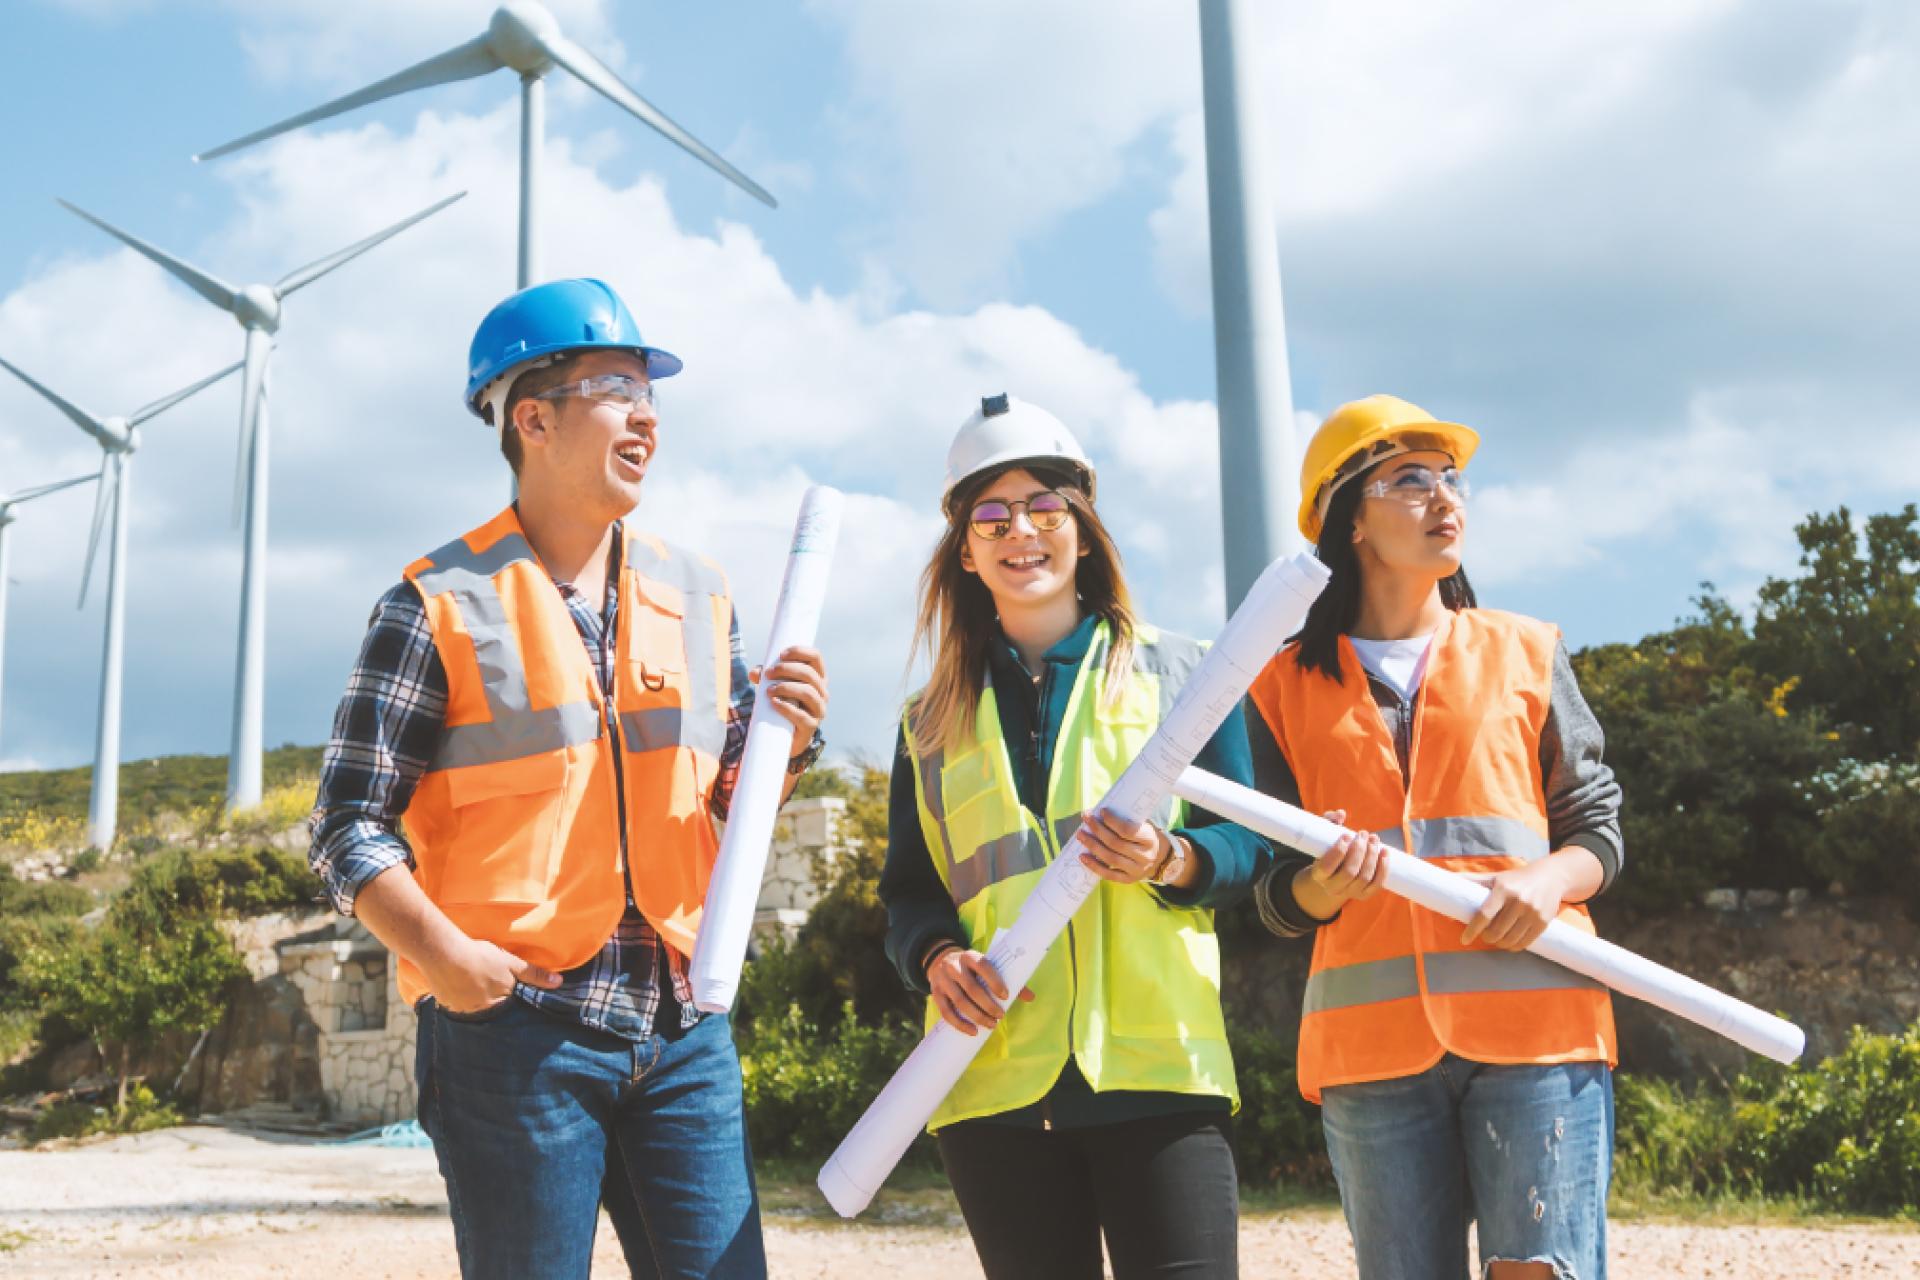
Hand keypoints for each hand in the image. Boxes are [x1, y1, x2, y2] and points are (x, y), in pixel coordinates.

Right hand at [425, 937, 561, 1013]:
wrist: (444, 954)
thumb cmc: (481, 958)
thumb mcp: (512, 963)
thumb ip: (534, 975)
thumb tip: (558, 983)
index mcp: (498, 1005)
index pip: (508, 1007)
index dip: (508, 997)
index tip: (504, 988)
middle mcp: (479, 1012)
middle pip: (489, 1008)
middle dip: (490, 999)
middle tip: (485, 982)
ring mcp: (460, 1010)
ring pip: (471, 1007)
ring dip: (472, 997)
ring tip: (470, 981)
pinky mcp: (445, 1004)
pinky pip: (454, 1004)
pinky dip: (457, 995)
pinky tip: (456, 983)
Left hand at [751, 645, 826, 747]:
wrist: (786, 737)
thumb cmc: (784, 704)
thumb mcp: (776, 687)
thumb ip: (766, 677)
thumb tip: (754, 673)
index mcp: (817, 678)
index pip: (815, 657)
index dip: (799, 652)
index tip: (781, 654)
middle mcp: (822, 692)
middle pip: (809, 674)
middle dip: (787, 670)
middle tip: (768, 673)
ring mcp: (819, 710)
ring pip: (808, 692)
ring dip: (786, 687)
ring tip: (768, 690)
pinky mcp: (811, 726)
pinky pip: (801, 715)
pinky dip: (786, 707)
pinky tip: (774, 703)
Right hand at [926, 946, 1033, 1035]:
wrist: (941, 961)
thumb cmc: (971, 969)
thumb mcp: (985, 967)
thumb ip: (1007, 979)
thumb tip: (1031, 997)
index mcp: (970, 956)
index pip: (983, 966)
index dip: (995, 981)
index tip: (1006, 996)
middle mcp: (954, 966)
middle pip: (971, 988)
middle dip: (988, 1005)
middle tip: (1000, 1016)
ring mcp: (942, 980)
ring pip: (959, 1001)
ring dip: (977, 1016)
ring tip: (991, 1025)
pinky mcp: (935, 993)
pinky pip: (946, 1012)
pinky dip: (959, 1024)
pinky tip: (972, 1031)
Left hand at [1076, 808, 1166, 884]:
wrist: (1159, 858)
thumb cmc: (1145, 836)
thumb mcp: (1143, 825)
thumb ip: (1126, 819)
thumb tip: (1098, 812)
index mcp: (1149, 839)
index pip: (1128, 830)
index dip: (1112, 821)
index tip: (1101, 811)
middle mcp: (1145, 856)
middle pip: (1116, 844)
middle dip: (1098, 830)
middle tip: (1086, 818)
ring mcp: (1137, 870)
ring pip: (1111, 859)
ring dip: (1093, 846)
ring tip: (1081, 835)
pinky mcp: (1128, 879)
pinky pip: (1109, 874)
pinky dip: (1094, 866)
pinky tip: (1082, 857)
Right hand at [1292, 809, 1389, 919]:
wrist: (1334, 874)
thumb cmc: (1329, 849)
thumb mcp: (1324, 836)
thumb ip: (1329, 822)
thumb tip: (1341, 814)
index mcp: (1319, 875)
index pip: (1327, 867)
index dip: (1338, 851)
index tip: (1347, 835)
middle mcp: (1332, 888)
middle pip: (1349, 872)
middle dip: (1359, 851)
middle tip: (1364, 834)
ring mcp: (1349, 893)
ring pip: (1364, 877)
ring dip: (1372, 856)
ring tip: (1374, 838)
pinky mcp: (1364, 894)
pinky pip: (1376, 884)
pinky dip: (1383, 868)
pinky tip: (1385, 852)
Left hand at [1460, 860, 1570, 950]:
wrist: (1550, 876)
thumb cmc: (1516, 879)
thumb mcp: (1495, 877)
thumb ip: (1473, 880)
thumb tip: (1447, 877)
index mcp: (1503, 889)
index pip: (1484, 915)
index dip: (1472, 930)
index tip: (1464, 940)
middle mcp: (1518, 900)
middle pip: (1496, 931)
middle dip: (1487, 938)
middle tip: (1485, 936)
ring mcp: (1532, 912)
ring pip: (1510, 939)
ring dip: (1500, 944)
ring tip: (1497, 939)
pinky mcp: (1543, 921)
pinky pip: (1525, 942)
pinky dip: (1514, 947)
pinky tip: (1510, 943)